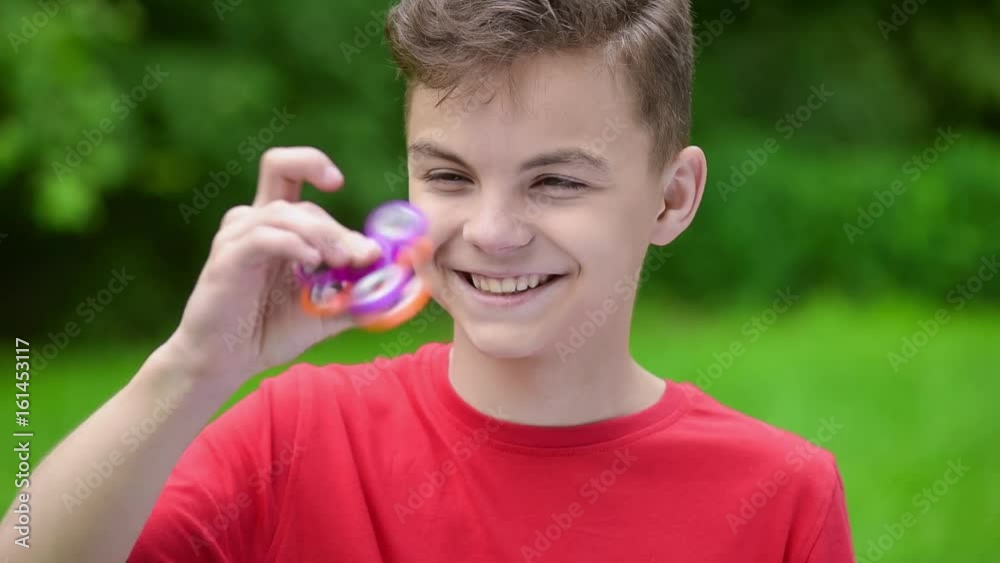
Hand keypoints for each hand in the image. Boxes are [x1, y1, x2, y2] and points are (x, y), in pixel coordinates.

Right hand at [163, 147, 382, 385]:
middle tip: (367, 258)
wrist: (227, 361)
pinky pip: (264, 236)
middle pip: (298, 190)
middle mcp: (255, 219)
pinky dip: (294, 245)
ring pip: (285, 212)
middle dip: (339, 228)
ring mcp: (238, 235)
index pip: (303, 175)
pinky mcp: (228, 257)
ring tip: (341, 263)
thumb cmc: (272, 330)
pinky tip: (311, 265)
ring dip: (323, 235)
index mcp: (277, 221)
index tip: (369, 227)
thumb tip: (410, 283)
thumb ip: (365, 293)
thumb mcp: (330, 310)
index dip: (339, 188)